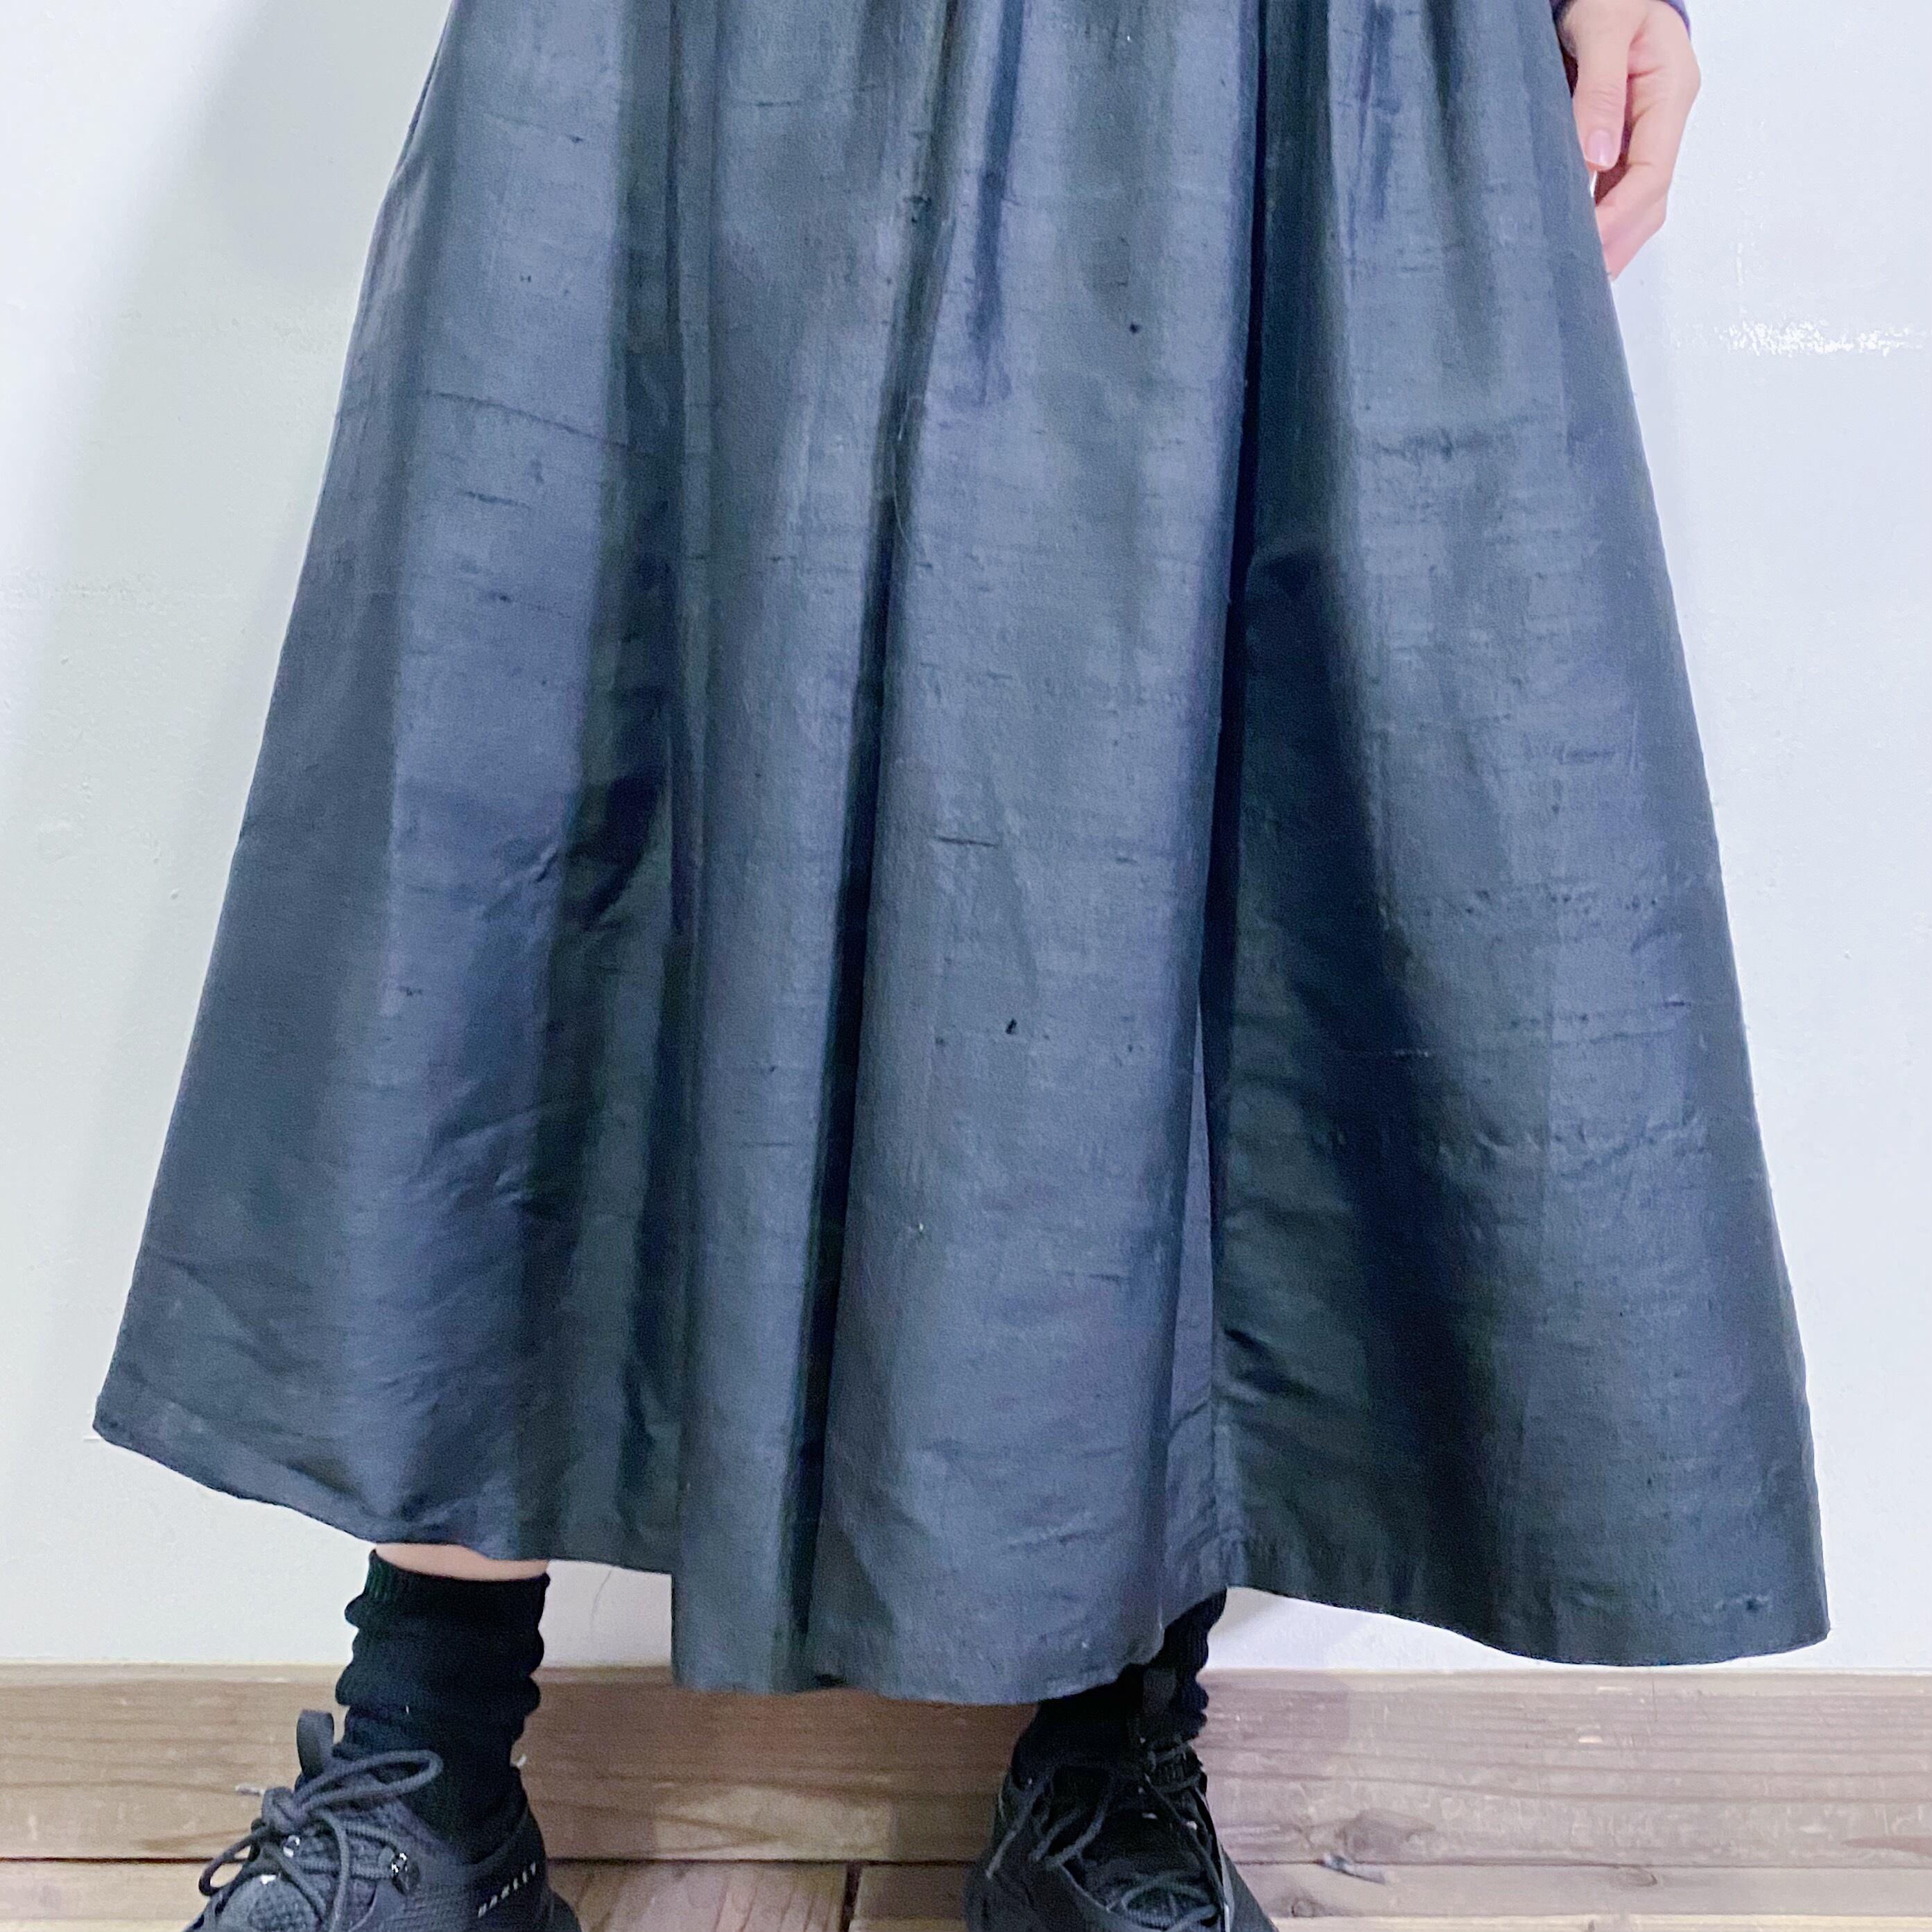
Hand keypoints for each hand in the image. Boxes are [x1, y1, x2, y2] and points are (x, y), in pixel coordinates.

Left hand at [1557, 0, 1700, 278]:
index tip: (1586, 247)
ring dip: (1612, 241)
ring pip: (1636, 201)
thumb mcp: (1604, 25)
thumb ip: (1600, 89)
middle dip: (1619, 242)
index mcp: (1670, 92)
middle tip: (1580, 283)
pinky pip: (1615, 189)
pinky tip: (1577, 246)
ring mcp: (1644, 131)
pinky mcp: (1620, 136)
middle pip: (1650, 199)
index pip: (1651, 173)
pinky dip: (1598, 221)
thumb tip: (1596, 159)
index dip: (1618, 217)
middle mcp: (1662, 118)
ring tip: (1578, 279)